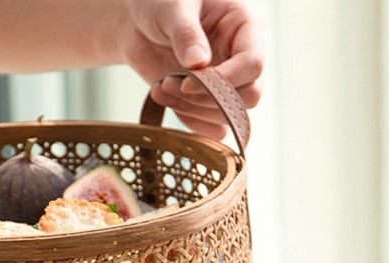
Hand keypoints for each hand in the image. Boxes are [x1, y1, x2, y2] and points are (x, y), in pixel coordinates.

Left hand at [124, 0, 263, 138]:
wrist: (137, 22)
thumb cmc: (159, 2)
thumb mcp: (172, 8)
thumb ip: (186, 33)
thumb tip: (199, 62)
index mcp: (244, 26)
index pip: (252, 65)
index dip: (222, 80)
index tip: (187, 82)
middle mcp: (241, 57)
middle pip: (247, 96)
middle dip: (207, 99)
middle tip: (171, 84)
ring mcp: (227, 81)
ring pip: (227, 115)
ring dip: (191, 109)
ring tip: (161, 86)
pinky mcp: (209, 100)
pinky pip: (211, 125)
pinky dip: (186, 119)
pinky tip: (161, 96)